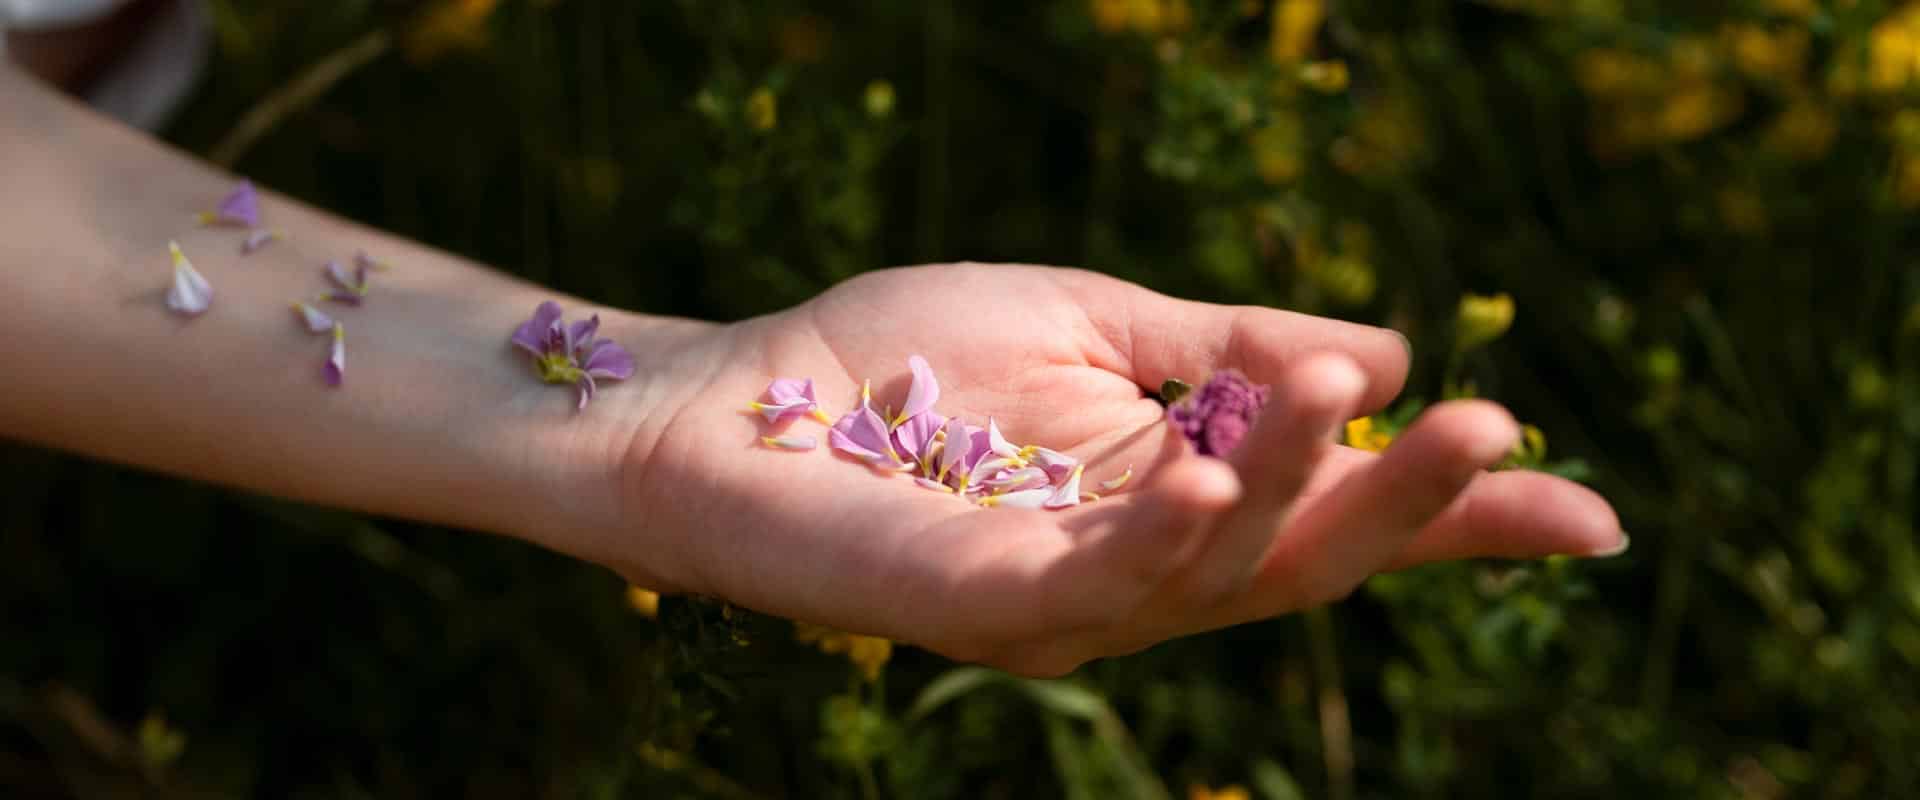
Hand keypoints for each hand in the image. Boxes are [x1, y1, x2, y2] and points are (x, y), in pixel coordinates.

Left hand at [606, 264, 1622, 675]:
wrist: (729, 401)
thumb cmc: (895, 360)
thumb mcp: (1090, 324)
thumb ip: (1222, 348)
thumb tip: (1376, 350)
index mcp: (1172, 504)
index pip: (1335, 522)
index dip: (1456, 520)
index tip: (1589, 513)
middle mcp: (1138, 574)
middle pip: (1307, 560)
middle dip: (1407, 503)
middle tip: (1497, 428)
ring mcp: (1063, 608)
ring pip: (1222, 571)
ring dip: (1304, 488)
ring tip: (1377, 402)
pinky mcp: (980, 609)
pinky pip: (1095, 586)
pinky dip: (1164, 531)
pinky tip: (1212, 469)